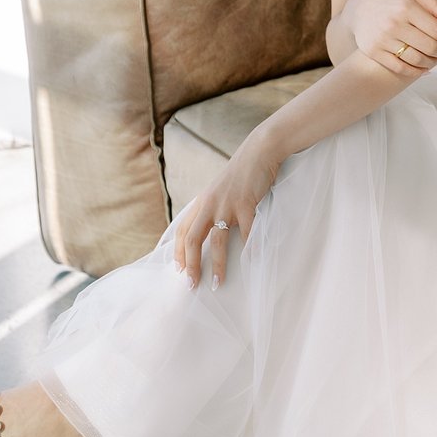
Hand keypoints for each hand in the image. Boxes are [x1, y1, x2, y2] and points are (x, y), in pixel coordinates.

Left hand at [173, 132, 279, 288]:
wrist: (258, 151)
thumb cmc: (241, 173)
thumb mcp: (219, 189)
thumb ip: (211, 207)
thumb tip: (207, 230)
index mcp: (201, 202)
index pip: (182, 231)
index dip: (178, 252)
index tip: (179, 271)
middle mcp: (209, 204)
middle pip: (192, 239)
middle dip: (191, 265)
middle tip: (191, 285)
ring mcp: (227, 205)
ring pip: (217, 241)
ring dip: (217, 265)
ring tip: (218, 283)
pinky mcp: (246, 204)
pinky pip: (247, 233)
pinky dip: (249, 250)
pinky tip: (251, 264)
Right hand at [342, 0, 436, 76]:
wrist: (360, 8)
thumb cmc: (393, 1)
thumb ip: (436, 5)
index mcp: (406, 8)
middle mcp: (394, 24)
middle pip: (429, 47)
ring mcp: (383, 39)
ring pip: (416, 59)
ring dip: (431, 63)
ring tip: (436, 60)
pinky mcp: (374, 52)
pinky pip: (400, 68)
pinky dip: (415, 72)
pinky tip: (424, 69)